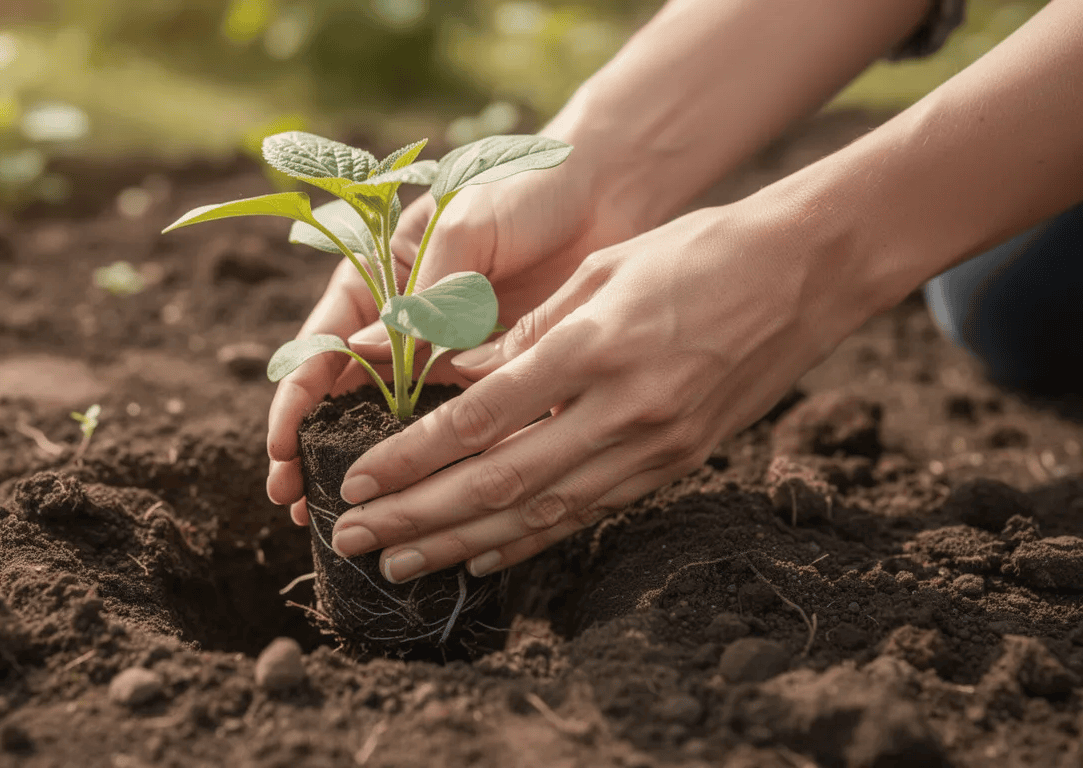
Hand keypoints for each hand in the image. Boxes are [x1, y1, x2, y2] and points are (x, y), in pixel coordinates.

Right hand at [266, 121, 654, 523]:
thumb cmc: (523, 189)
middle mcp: (403, 322)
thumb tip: (360, 351)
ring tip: (340, 514)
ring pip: (392, 419)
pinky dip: (432, 461)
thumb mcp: (466, 228)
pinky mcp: (492, 374)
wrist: (605, 188)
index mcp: (378, 277)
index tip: (281, 449)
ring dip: (367, 466)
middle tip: (295, 502)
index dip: (295, 399)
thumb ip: (425, 291)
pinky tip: (421, 498)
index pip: (321, 344)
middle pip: (342, 395)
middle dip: (313, 448)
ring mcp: (446, 352)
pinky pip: (455, 423)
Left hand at [327, 199, 872, 582]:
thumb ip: (525, 331)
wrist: (808, 272)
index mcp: (594, 346)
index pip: (481, 419)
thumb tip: (455, 378)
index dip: (412, 458)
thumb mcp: (601, 270)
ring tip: (400, 563)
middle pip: (500, 480)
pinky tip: (483, 558)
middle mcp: (623, 408)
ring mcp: (655, 445)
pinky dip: (531, 539)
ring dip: (462, 542)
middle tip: (354, 538)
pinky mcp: (676, 464)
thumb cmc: (697, 252)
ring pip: (541, 511)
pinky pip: (590, 513)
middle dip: (418, 515)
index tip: (357, 481)